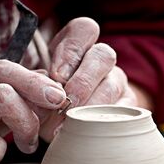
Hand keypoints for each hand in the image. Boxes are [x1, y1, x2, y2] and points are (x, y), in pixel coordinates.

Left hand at [37, 17, 137, 141]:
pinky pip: (125, 112)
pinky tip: (88, 133)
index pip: (84, 29)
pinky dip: (104, 123)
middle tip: (65, 103)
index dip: (72, 49)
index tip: (56, 74)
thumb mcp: (36, 88)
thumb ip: (35, 86)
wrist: (64, 125)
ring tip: (71, 124)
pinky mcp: (127, 109)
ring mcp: (117, 83)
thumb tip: (38, 95)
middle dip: (82, 80)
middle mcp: (101, 61)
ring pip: (113, 85)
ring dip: (90, 105)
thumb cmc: (46, 102)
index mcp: (78, 46)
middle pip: (103, 55)